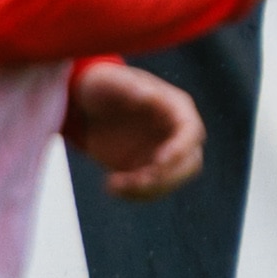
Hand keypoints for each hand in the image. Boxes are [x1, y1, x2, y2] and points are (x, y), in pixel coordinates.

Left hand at [65, 61, 208, 200]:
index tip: (159, 162)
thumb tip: (150, 96)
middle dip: (166, 177)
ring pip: (169, 182)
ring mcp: (164, 154)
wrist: (86, 104)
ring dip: (145, 190)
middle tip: (138, 181)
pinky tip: (111, 186)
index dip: (181, 149)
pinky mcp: (148, 170)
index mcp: (176, 107)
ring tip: (113, 184)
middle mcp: (176, 134)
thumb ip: (131, 88)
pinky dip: (133, 194)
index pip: (190, 132)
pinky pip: (149, 190)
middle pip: (190, 163)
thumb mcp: (113, 82)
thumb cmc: (103, 86)